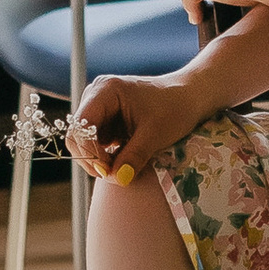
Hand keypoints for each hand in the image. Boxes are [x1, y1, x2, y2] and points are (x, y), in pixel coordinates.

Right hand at [68, 69, 195, 183]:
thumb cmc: (175, 108)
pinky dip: (107, 157)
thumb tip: (118, 179)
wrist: (190, 97)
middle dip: (93, 159)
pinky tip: (124, 160)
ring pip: (86, 143)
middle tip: (115, 175)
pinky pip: (97, 144)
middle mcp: (96, 96)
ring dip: (100, 160)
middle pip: (78, 136)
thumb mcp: (155, 134)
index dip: (90, 153)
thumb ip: (134, 156)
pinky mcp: (107, 120)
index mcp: (104, 91)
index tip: (108, 172)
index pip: (81, 127)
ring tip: (123, 169)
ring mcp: (100, 108)